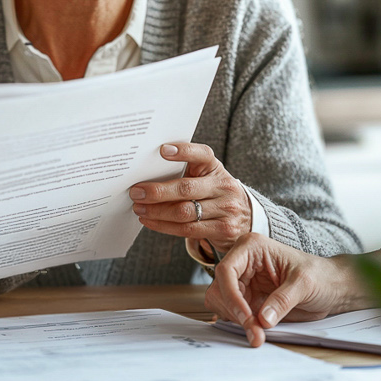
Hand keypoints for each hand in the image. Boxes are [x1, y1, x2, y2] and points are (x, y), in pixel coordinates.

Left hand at [129, 143, 250, 252]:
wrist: (244, 217)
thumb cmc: (214, 193)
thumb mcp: (207, 177)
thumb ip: (185, 173)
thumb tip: (146, 174)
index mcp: (215, 168)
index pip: (202, 155)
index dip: (184, 151)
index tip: (163, 150)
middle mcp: (224, 186)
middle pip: (186, 188)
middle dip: (157, 191)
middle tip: (136, 192)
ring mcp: (226, 209)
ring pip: (184, 212)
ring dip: (156, 211)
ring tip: (139, 208)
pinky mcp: (223, 230)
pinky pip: (187, 229)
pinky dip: (164, 226)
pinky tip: (150, 221)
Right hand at [204, 234, 371, 347]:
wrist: (330, 288)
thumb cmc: (320, 276)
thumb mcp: (305, 283)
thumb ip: (283, 300)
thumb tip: (262, 319)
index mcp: (252, 248)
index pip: (226, 270)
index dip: (231, 295)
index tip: (246, 317)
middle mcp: (242, 263)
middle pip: (220, 289)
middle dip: (235, 313)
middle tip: (255, 332)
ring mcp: (243, 283)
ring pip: (222, 304)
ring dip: (236, 321)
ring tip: (258, 334)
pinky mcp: (246, 300)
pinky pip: (232, 314)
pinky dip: (240, 326)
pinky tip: (257, 331)